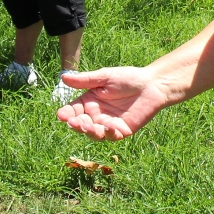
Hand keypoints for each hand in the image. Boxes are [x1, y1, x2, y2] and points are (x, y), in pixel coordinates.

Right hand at [56, 67, 171, 139]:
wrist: (151, 85)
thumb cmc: (128, 78)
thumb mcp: (104, 77)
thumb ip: (85, 80)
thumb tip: (63, 78)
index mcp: (89, 102)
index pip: (73, 110)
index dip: (66, 114)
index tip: (61, 115)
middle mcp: (96, 115)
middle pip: (81, 124)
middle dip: (76, 125)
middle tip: (73, 122)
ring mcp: (108, 125)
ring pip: (94, 133)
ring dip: (89, 131)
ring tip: (86, 126)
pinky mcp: (122, 131)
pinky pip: (112, 136)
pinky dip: (108, 133)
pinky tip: (107, 126)